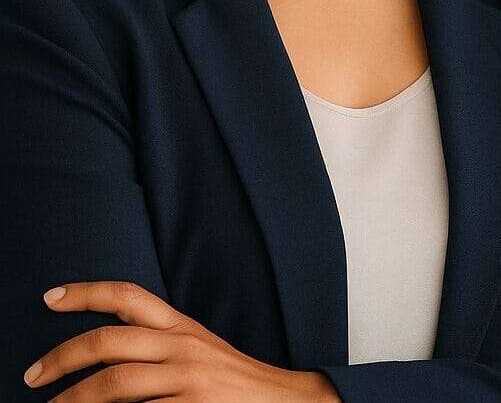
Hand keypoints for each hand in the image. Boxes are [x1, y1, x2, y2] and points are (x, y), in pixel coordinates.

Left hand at [22, 281, 340, 401]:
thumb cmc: (231, 380)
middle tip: (33, 375)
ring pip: (116, 383)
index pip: (129, 297)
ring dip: (74, 398)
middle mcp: (182, 347)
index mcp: (181, 327)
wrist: (283, 400)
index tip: (50, 298)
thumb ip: (157, 344)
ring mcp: (187, 380)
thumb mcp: (196, 349)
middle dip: (62, 357)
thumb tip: (103, 350)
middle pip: (110, 342)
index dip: (87, 292)